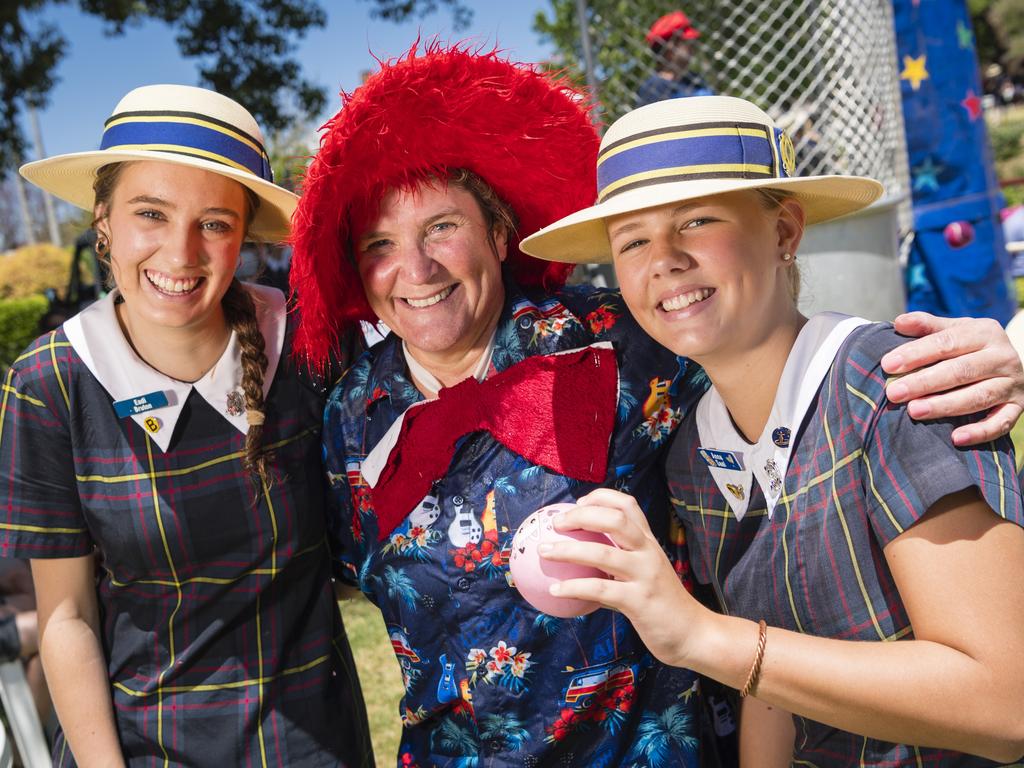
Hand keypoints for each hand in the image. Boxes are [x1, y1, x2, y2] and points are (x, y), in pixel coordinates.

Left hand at [540, 488, 708, 667]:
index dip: (601, 497)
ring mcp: (645, 575)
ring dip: (567, 550)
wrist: (693, 635)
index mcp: (648, 542)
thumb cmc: (661, 605)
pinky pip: (600, 590)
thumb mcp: (643, 576)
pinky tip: (554, 591)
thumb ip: (616, 566)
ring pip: (602, 553)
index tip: (578, 503)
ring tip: (544, 551)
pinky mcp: (640, 601)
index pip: (628, 505)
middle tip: (556, 523)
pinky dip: (573, 588)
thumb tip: (576, 560)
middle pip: (615, 519)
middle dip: (582, 515)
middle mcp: (648, 552)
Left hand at [882, 312, 1023, 444]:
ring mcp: (1013, 384)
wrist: (1007, 363)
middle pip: (961, 371)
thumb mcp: (953, 331)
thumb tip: (899, 322)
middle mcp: (1003, 356)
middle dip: (924, 382)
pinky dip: (980, 432)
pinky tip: (956, 438)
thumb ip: (927, 326)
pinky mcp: (1018, 407)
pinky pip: (1001, 423)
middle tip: (894, 393)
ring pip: (979, 397)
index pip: (947, 342)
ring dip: (945, 405)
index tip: (888, 365)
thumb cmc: (969, 347)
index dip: (916, 353)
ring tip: (914, 411)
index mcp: (985, 332)